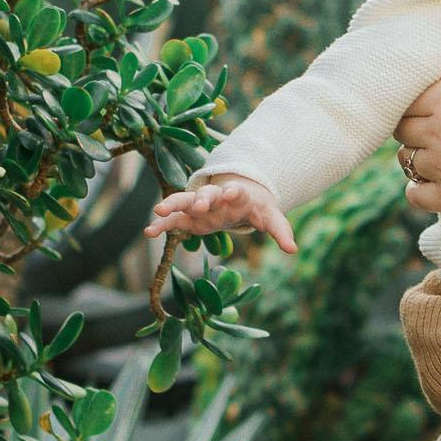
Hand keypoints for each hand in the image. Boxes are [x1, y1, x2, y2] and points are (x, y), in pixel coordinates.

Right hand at [142, 175, 296, 253]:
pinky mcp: (188, 216)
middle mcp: (215, 196)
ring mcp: (199, 205)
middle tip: (199, 203)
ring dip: (173, 205)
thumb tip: (293, 250)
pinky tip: (148, 231)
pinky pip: (173, 219)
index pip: (235, 191)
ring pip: (184, 202)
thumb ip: (280, 231)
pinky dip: (161, 224)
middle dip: (203, 198)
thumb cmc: (256, 207)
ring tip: (159, 211)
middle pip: (207, 194)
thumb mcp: (270, 217)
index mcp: (237, 195)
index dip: (233, 192)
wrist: (240, 198)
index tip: (231, 192)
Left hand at [394, 0, 440, 214]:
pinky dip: (418, 188)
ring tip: (432, 144)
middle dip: (410, 118)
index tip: (430, 89)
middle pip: (400, 126)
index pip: (406, 93)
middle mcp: (437, 135)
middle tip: (429, 114)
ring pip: (406, 159)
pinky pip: (417, 196)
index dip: (414, 91)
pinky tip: (432, 180)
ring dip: (414, 150)